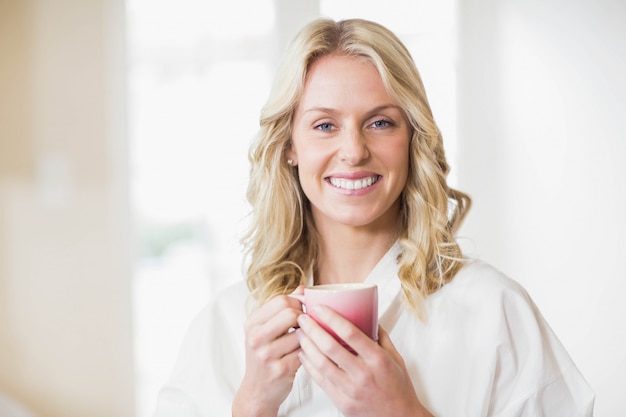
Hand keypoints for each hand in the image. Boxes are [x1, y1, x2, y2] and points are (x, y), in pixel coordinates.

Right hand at [232, 286, 304, 416]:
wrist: (257, 391)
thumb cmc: (264, 357)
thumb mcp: (266, 329)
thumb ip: (283, 308)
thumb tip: (303, 288)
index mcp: (252, 323)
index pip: (281, 300)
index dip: (298, 302)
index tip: (304, 309)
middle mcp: (256, 337)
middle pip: (291, 313)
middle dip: (305, 317)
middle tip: (307, 325)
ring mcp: (266, 354)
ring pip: (301, 333)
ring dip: (309, 336)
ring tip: (307, 340)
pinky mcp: (280, 370)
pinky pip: (305, 352)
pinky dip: (310, 351)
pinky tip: (308, 353)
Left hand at [296, 305, 432, 416]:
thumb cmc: (398, 388)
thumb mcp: (396, 358)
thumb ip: (381, 336)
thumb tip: (368, 316)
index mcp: (377, 359)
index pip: (350, 333)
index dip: (332, 318)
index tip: (320, 307)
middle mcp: (363, 374)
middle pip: (330, 347)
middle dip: (312, 329)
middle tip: (303, 318)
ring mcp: (351, 390)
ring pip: (321, 364)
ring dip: (307, 346)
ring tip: (300, 333)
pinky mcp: (342, 403)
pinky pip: (321, 381)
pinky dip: (310, 365)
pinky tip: (304, 354)